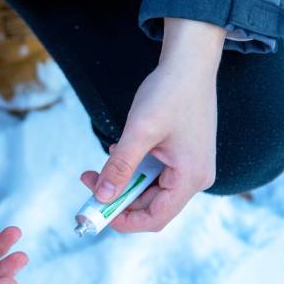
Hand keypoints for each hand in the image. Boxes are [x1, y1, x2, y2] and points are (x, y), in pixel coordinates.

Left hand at [80, 18, 225, 232]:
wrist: (189, 62)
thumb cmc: (170, 92)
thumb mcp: (139, 130)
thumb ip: (120, 166)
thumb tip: (101, 196)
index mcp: (191, 177)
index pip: (155, 218)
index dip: (124, 221)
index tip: (95, 211)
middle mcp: (195, 178)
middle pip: (150, 206)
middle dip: (117, 197)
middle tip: (88, 181)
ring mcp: (190, 167)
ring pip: (149, 190)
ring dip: (122, 181)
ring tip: (101, 163)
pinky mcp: (183, 157)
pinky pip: (154, 174)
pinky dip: (133, 168)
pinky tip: (117, 151)